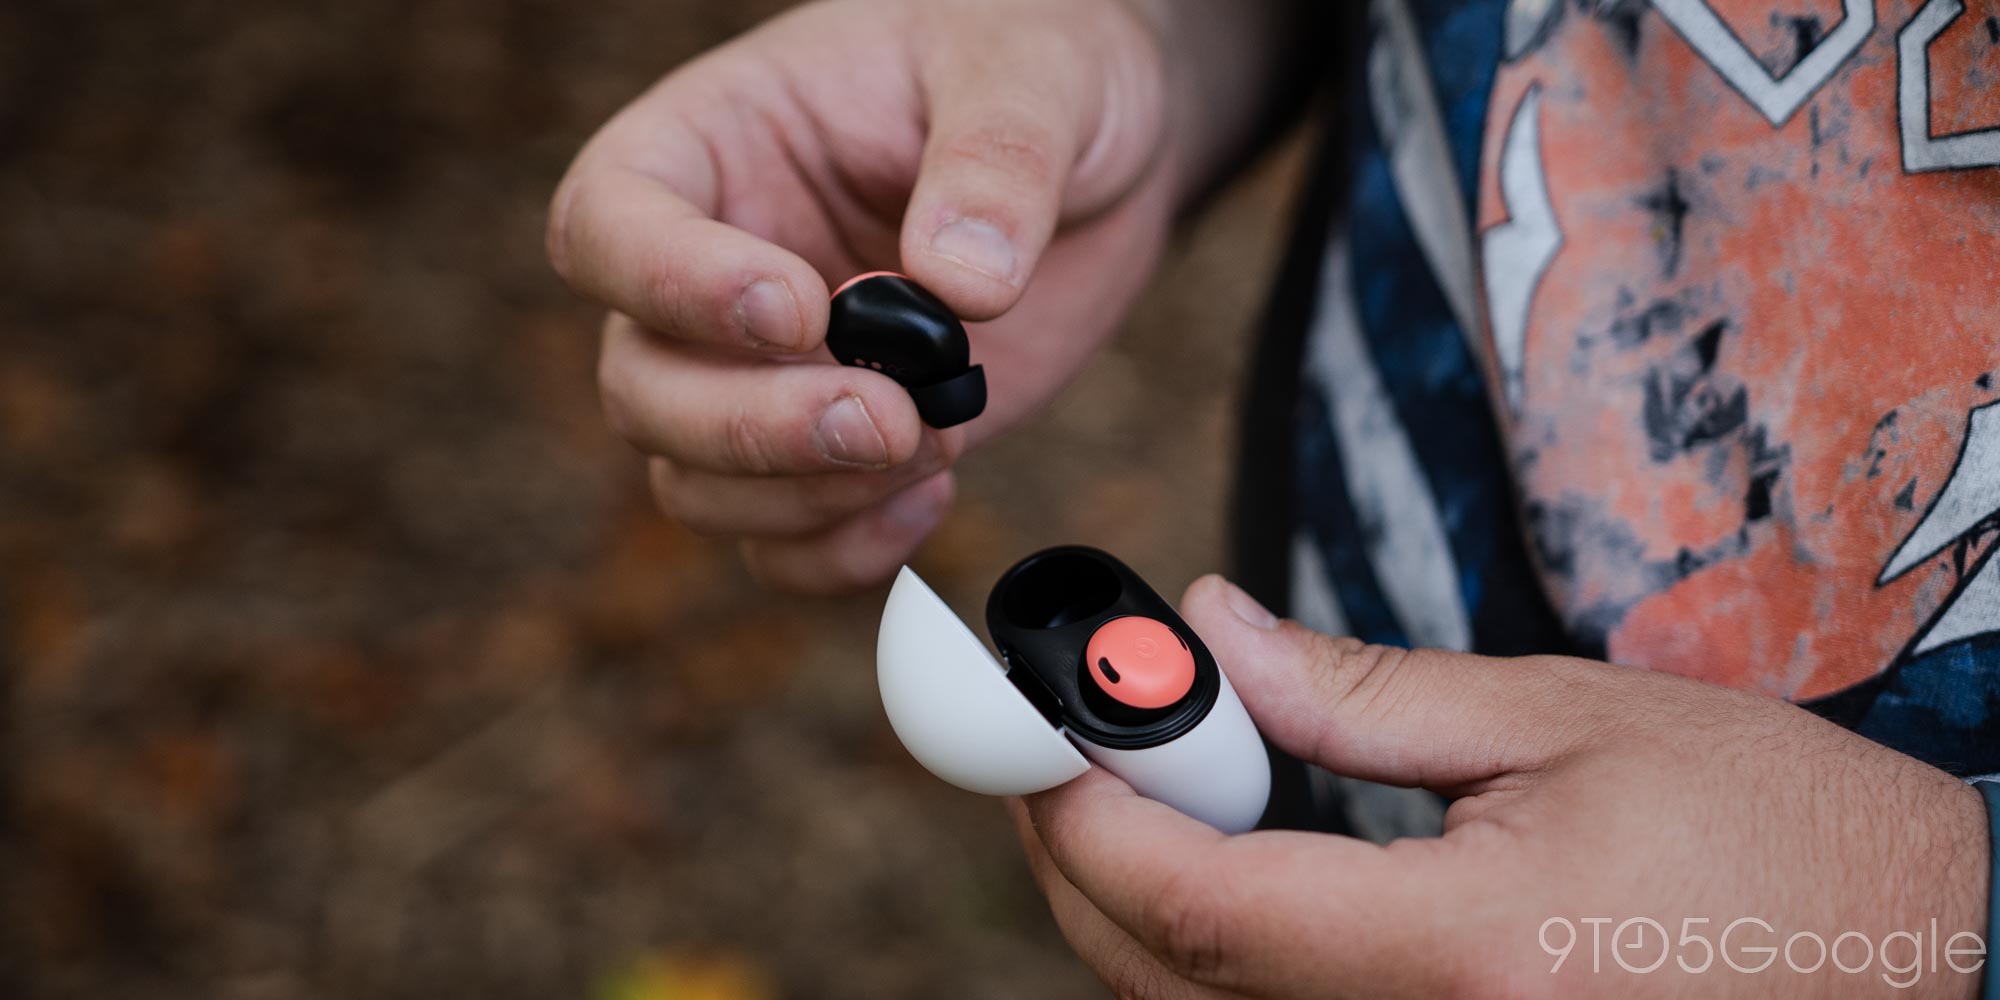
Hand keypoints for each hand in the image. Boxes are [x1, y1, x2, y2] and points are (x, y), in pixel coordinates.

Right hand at [547, 0, 1178, 592]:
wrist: (1098, 151)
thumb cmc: (1031, 65)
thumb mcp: (1030, 71)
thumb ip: (995, 160)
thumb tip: (959, 281)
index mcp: (713, 148)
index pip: (608, 225)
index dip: (674, 284)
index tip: (799, 310)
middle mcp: (713, 272)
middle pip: (642, 383)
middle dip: (752, 427)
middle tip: (887, 418)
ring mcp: (767, 374)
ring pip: (694, 480)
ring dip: (801, 497)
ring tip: (935, 440)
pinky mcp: (836, 448)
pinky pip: (782, 541)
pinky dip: (842, 550)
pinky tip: (933, 494)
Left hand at [1014, 576, 1990, 997]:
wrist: (1915, 956)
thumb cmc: (1768, 829)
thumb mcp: (1562, 718)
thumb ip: (1358, 688)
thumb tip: (1206, 632)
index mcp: (1457, 957)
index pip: (1191, 901)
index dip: (1081, 807)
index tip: (1033, 715)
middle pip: (1161, 973)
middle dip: (1075, 848)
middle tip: (1058, 734)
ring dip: (1131, 895)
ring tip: (1145, 772)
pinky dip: (1211, 943)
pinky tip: (1226, 856)